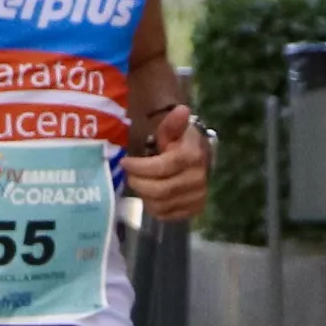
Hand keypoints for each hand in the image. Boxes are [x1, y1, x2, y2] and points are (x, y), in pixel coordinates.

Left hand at [122, 103, 208, 224]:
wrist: (200, 159)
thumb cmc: (180, 142)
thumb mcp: (173, 130)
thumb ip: (172, 123)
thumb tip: (182, 110)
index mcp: (192, 157)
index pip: (162, 168)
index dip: (140, 167)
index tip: (125, 163)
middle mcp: (197, 180)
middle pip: (160, 190)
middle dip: (139, 183)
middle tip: (129, 175)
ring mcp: (197, 197)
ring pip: (161, 205)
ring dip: (144, 195)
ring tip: (140, 183)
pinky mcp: (194, 210)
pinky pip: (166, 215)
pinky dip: (153, 206)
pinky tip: (150, 194)